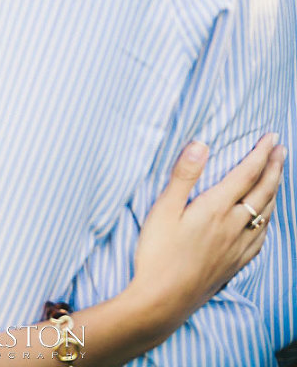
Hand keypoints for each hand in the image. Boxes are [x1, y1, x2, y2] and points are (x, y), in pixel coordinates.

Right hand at [133, 133, 284, 321]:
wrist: (162, 300)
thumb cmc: (157, 253)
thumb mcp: (163, 209)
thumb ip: (184, 175)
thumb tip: (201, 144)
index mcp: (215, 209)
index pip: (246, 174)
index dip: (260, 154)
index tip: (271, 137)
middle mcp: (232, 227)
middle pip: (262, 192)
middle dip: (274, 168)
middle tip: (281, 149)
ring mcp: (236, 248)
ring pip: (266, 215)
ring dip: (275, 192)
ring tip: (278, 177)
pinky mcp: (234, 264)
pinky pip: (261, 239)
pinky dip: (268, 221)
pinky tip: (266, 221)